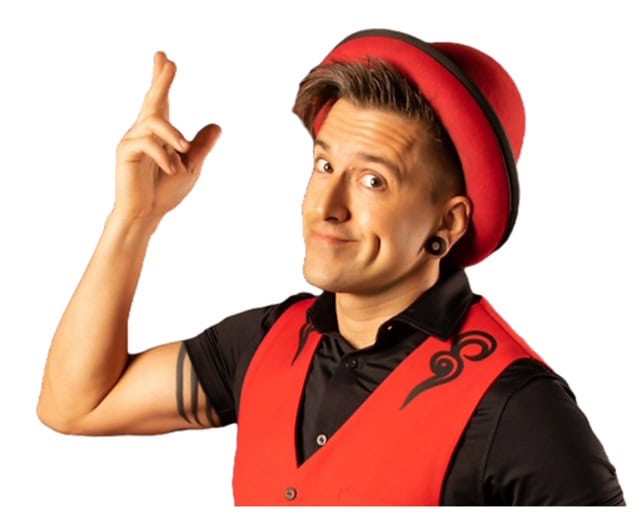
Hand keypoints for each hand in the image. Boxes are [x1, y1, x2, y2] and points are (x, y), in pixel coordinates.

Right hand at [113, 51, 220, 221]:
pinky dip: (164, 155)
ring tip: (185, 149)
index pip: (161, 102)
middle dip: (161, 80)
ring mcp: (133, 140)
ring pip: (154, 121)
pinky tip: (172, 169)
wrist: (146, 214)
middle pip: (153, 100)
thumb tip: (217, 126)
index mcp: (160, 134)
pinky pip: (147, 143)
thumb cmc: (165, 191)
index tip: (167, 60)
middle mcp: (144, 131)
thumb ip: (201, 146)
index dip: (163, 80)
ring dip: (173, 134)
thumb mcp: (191, 167)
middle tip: (167, 59)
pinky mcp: (126, 152)